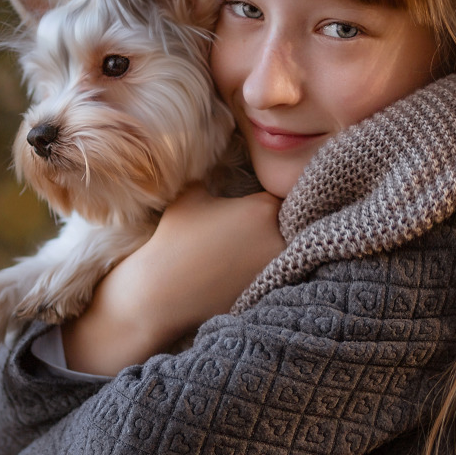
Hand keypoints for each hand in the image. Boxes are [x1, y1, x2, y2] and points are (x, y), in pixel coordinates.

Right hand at [61, 186, 284, 374]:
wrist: (162, 293)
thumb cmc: (175, 239)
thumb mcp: (192, 194)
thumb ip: (216, 174)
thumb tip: (223, 161)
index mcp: (263, 208)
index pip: (286, 195)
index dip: (274, 199)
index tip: (260, 205)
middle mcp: (279, 237)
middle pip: (293, 224)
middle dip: (281, 224)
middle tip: (255, 229)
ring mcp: (277, 268)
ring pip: (290, 250)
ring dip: (278, 248)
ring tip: (250, 250)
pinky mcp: (271, 292)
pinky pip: (281, 274)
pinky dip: (269, 270)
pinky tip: (245, 269)